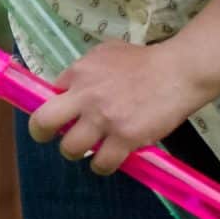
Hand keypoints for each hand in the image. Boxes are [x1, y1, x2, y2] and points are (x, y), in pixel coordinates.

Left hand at [25, 40, 211, 176]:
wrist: (178, 71)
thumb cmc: (143, 60)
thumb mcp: (106, 52)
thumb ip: (85, 70)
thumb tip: (70, 86)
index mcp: (79, 72)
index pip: (49, 93)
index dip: (52, 105)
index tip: (57, 112)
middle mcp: (86, 96)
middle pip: (44, 121)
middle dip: (41, 132)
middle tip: (49, 136)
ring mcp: (104, 119)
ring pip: (70, 148)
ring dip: (74, 152)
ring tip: (85, 150)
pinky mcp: (125, 138)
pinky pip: (102, 163)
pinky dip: (101, 165)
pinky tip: (107, 160)